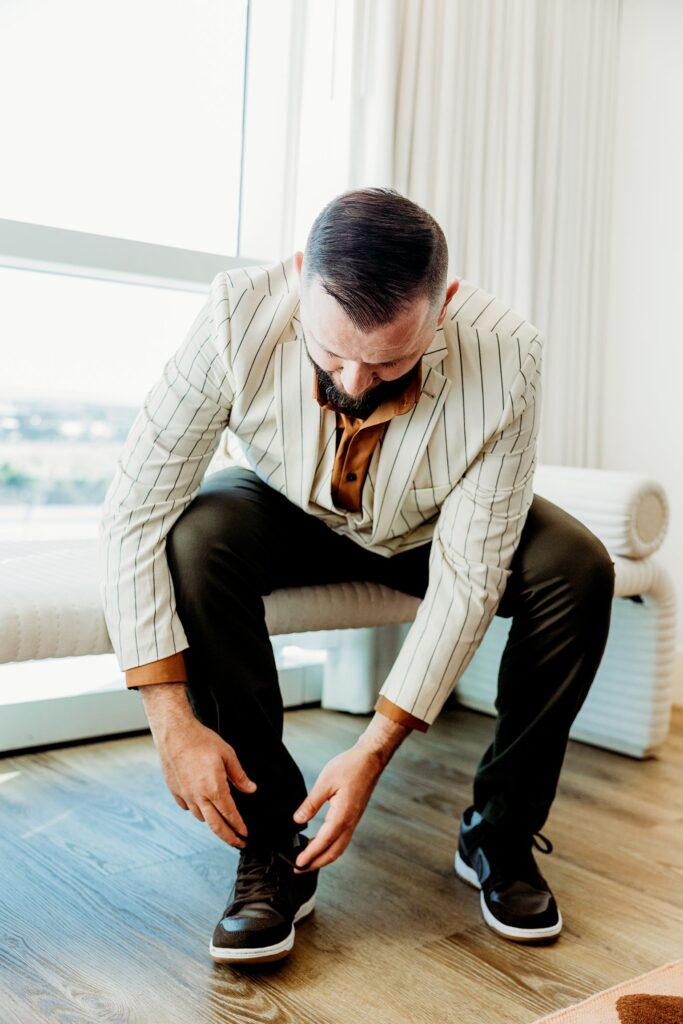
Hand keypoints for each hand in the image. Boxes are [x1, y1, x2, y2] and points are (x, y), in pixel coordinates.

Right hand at [155, 715, 257, 848]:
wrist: (174, 733)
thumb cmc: (202, 741)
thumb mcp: (228, 755)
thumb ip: (239, 776)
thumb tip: (251, 789)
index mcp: (214, 788)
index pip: (230, 815)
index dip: (239, 827)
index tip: (245, 835)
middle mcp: (199, 796)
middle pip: (215, 826)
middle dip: (229, 837)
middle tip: (238, 843)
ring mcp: (185, 795)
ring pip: (201, 817)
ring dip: (212, 822)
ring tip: (222, 821)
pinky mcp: (175, 790)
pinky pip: (187, 807)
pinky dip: (197, 810)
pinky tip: (202, 805)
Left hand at [291, 744, 383, 871]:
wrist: (370, 759)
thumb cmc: (350, 767)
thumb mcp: (325, 782)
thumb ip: (311, 803)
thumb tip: (298, 820)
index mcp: (343, 815)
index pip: (324, 842)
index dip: (310, 855)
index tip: (298, 863)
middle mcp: (350, 822)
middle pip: (333, 852)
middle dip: (316, 863)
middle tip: (299, 869)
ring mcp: (353, 820)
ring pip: (339, 847)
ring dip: (323, 856)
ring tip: (307, 860)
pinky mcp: (353, 816)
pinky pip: (342, 838)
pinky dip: (330, 846)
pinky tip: (320, 842)